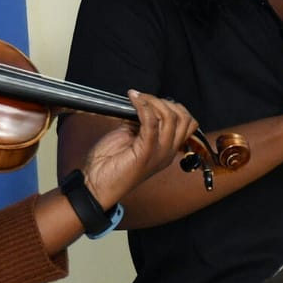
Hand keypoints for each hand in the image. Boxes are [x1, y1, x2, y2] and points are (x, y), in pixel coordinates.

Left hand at [78, 92, 198, 208]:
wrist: (95, 184)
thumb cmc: (108, 163)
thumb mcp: (130, 137)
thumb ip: (141, 123)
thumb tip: (143, 105)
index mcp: (166, 150)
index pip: (187, 123)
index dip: (174, 107)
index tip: (152, 101)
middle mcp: (167, 153)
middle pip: (183, 119)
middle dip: (165, 102)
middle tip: (145, 99)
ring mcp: (158, 154)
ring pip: (171, 118)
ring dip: (153, 102)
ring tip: (137, 98)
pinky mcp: (145, 153)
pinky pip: (151, 123)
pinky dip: (143, 107)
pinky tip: (133, 100)